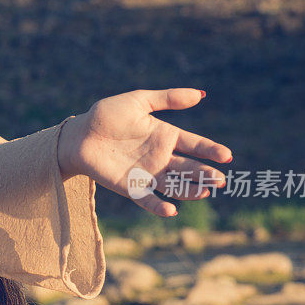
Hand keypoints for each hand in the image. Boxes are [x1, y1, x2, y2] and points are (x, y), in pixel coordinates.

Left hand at [58, 88, 232, 216]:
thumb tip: (201, 94)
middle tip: (220, 180)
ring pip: (175, 185)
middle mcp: (160, 157)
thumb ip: (168, 99)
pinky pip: (148, 199)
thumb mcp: (138, 101)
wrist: (79, 136)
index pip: (194, 144)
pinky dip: (159, 206)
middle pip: (189, 167)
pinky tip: (172, 211)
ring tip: (204, 192)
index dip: (210, 150)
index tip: (226, 156)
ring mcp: (147, 173)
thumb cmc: (106, 116)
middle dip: (205, 174)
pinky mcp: (130, 187)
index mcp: (165, 136)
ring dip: (190, 190)